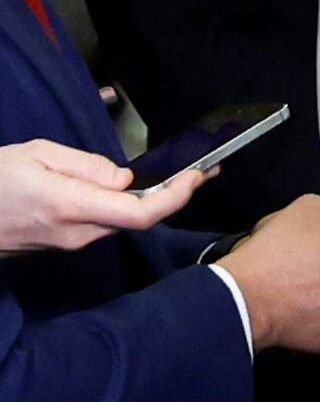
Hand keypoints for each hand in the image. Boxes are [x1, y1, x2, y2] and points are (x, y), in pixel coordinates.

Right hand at [0, 139, 204, 253]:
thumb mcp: (35, 155)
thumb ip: (85, 166)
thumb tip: (124, 179)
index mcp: (71, 206)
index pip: (142, 213)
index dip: (178, 196)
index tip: (198, 176)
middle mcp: (75, 233)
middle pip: (137, 218)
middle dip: (172, 195)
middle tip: (201, 170)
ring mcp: (69, 244)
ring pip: (120, 221)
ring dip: (148, 201)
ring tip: (173, 175)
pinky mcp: (62, 245)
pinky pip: (101, 224)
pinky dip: (121, 207)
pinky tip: (127, 189)